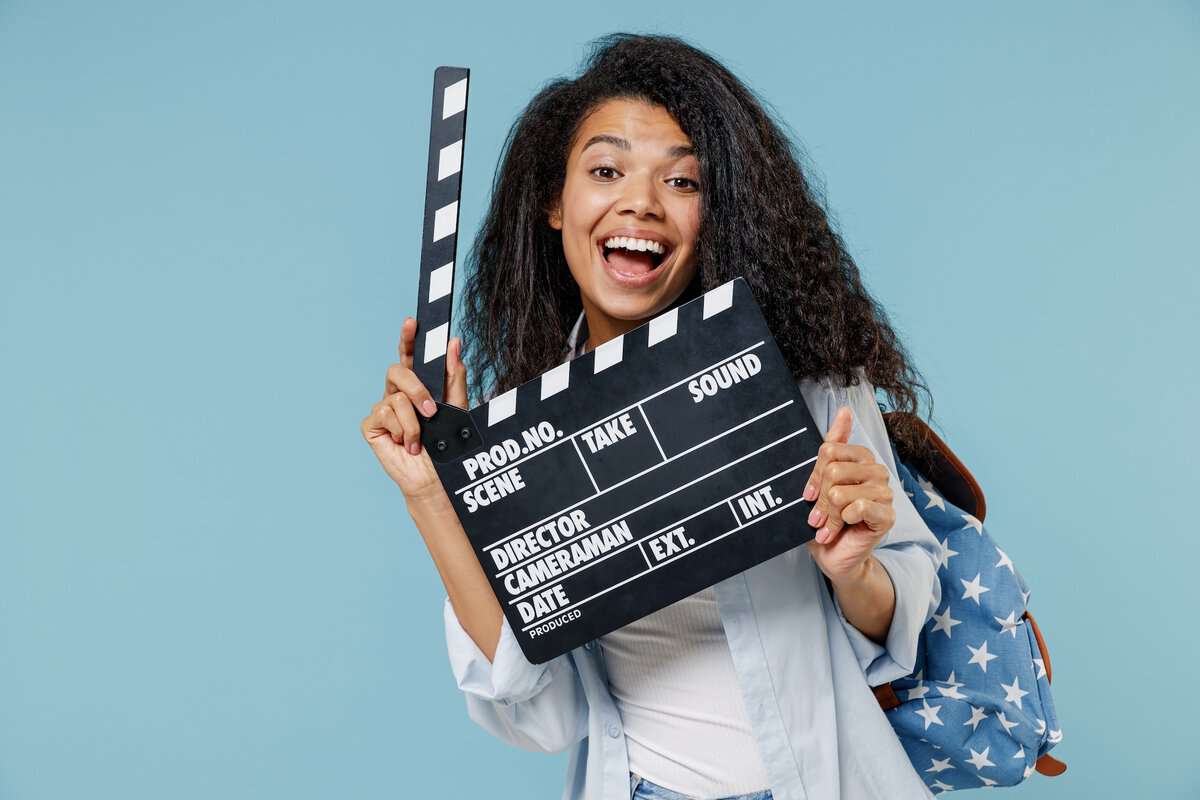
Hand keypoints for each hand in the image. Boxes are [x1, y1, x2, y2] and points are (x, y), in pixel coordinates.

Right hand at [360, 316, 468, 501]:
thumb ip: (454, 375)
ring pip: (394, 398)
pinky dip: (401, 430)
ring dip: (414, 421)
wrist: (438, 478)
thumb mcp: (457, 406)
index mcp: (417, 386)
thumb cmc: (447, 444)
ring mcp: (383, 410)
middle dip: (416, 388)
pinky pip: (383, 414)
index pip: (410, 357)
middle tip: (432, 409)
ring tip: (422, 440)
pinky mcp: (372, 426)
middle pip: (396, 370)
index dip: (408, 338)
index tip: (412, 321)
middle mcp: (397, 394)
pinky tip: (406, 445)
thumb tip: (454, 342)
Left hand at [803, 406, 895, 583]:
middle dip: (820, 500)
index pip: (829, 451)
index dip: (814, 476)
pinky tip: (844, 529)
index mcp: (860, 458)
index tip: (809, 494)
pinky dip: (844, 520)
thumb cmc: (826, 518)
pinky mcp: (888, 515)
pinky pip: (859, 506)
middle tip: (818, 516)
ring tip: (828, 526)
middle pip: (834, 471)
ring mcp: (885, 493)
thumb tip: (845, 410)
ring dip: (829, 515)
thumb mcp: (821, 480)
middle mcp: (876, 471)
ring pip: (842, 492)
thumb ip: (833, 445)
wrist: (833, 555)